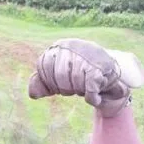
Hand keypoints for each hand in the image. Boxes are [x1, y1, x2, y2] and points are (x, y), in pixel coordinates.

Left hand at [28, 38, 143, 116]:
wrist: (110, 82)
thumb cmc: (80, 78)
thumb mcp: (58, 80)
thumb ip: (42, 84)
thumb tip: (33, 93)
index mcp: (60, 46)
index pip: (44, 64)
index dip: (49, 81)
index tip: (56, 87)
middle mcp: (75, 45)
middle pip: (58, 74)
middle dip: (64, 88)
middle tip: (74, 88)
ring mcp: (90, 54)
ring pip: (74, 81)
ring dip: (78, 91)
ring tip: (85, 88)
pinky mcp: (104, 67)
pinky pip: (90, 87)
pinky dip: (91, 97)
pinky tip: (93, 98)